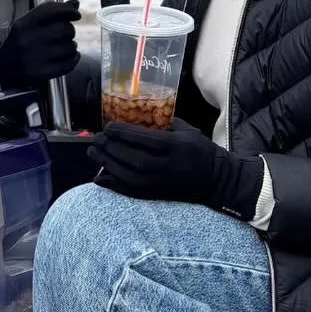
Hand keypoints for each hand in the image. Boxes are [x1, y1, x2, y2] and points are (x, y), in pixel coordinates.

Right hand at [0, 0, 80, 90]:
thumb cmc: (22, 42)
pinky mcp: (41, 73)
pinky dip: (73, 59)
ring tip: (66, 47)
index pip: (50, 11)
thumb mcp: (30, 24)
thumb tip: (75, 3)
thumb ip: (52, 12)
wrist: (6, 69)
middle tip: (67, 34)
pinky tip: (70, 57)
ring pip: (68, 47)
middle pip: (63, 29)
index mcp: (23, 25)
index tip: (76, 15)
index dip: (68, 10)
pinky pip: (68, 64)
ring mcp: (34, 58)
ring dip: (72, 46)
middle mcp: (27, 40)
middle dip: (70, 31)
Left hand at [92, 118, 262, 219]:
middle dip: (112, 148)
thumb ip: (166, 124)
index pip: (146, 140)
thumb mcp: (190, 131)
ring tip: (94, 152)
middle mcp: (169, 167)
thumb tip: (140, 116)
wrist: (216, 181)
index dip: (124, 133)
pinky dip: (114, 185)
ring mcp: (162, 184)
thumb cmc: (202, 151)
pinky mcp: (158, 195)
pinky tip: (99, 177)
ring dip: (108, 164)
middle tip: (97, 138)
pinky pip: (132, 192)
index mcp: (178, 147)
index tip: (108, 126)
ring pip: (130, 176)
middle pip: (134, 158)